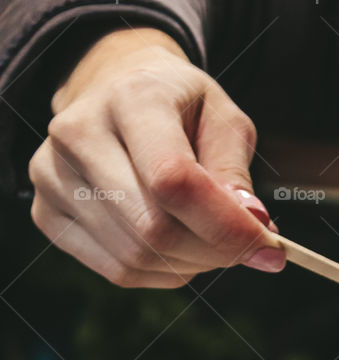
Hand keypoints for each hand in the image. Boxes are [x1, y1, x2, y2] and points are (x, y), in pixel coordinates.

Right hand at [28, 28, 285, 286]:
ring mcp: (53, 176)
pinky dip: (161, 272)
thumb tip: (254, 226)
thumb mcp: (223, 119)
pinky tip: (178, 249)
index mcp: (131, 98)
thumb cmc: (179, 107)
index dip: (226, 227)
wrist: (114, 88)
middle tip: (246, 248)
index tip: (270, 248)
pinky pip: (118, 271)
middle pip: (154, 230)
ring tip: (210, 240)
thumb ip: (237, 172)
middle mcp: (79, 134)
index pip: (174, 182)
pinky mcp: (48, 214)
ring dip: (191, 265)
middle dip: (213, 252)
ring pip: (136, 259)